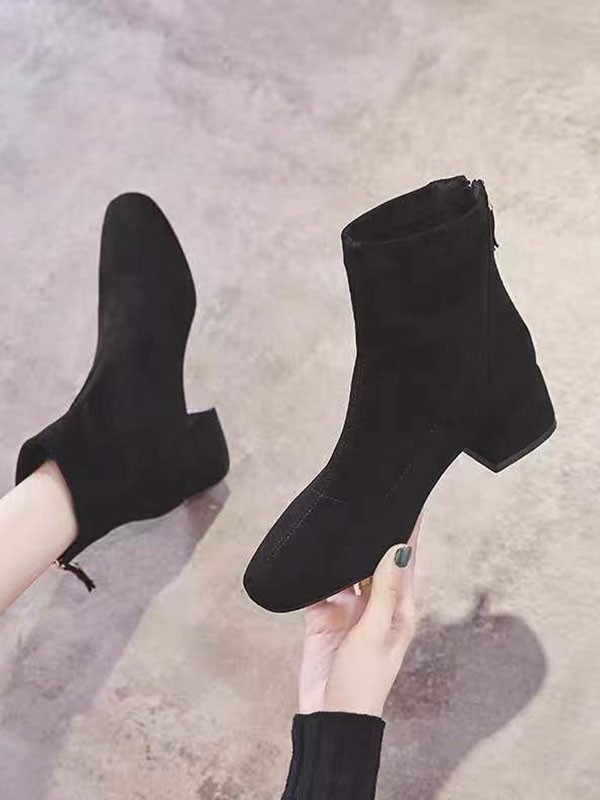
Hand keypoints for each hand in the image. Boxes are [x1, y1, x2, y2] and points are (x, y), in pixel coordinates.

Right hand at [298, 517, 420, 716]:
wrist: (329, 718)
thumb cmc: (363, 683)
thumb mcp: (374, 632)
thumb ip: (384, 589)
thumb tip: (399, 548)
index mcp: (399, 609)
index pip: (405, 562)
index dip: (408, 533)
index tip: (409, 502)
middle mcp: (375, 605)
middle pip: (375, 561)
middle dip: (373, 535)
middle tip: (368, 499)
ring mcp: (348, 610)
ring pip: (347, 570)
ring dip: (345, 551)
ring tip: (341, 518)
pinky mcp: (323, 617)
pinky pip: (320, 585)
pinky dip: (317, 571)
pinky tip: (314, 551)